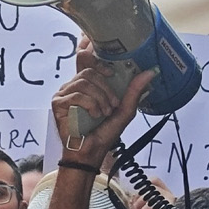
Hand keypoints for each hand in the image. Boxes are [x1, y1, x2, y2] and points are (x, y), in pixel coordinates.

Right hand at [52, 37, 157, 167]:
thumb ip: (135, 90)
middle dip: (106, 88)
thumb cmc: (104, 132)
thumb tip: (150, 72)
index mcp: (89, 84)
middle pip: (89, 71)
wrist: (91, 152)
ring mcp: (64, 93)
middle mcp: (74, 86)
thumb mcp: (125, 109)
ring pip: (84, 81)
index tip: (110, 70)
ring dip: (100, 98)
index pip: (87, 59)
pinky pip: (76, 94)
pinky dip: (90, 104)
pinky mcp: (57, 103)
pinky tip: (94, 115)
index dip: (96, 56)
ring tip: (104, 113)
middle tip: (113, 105)